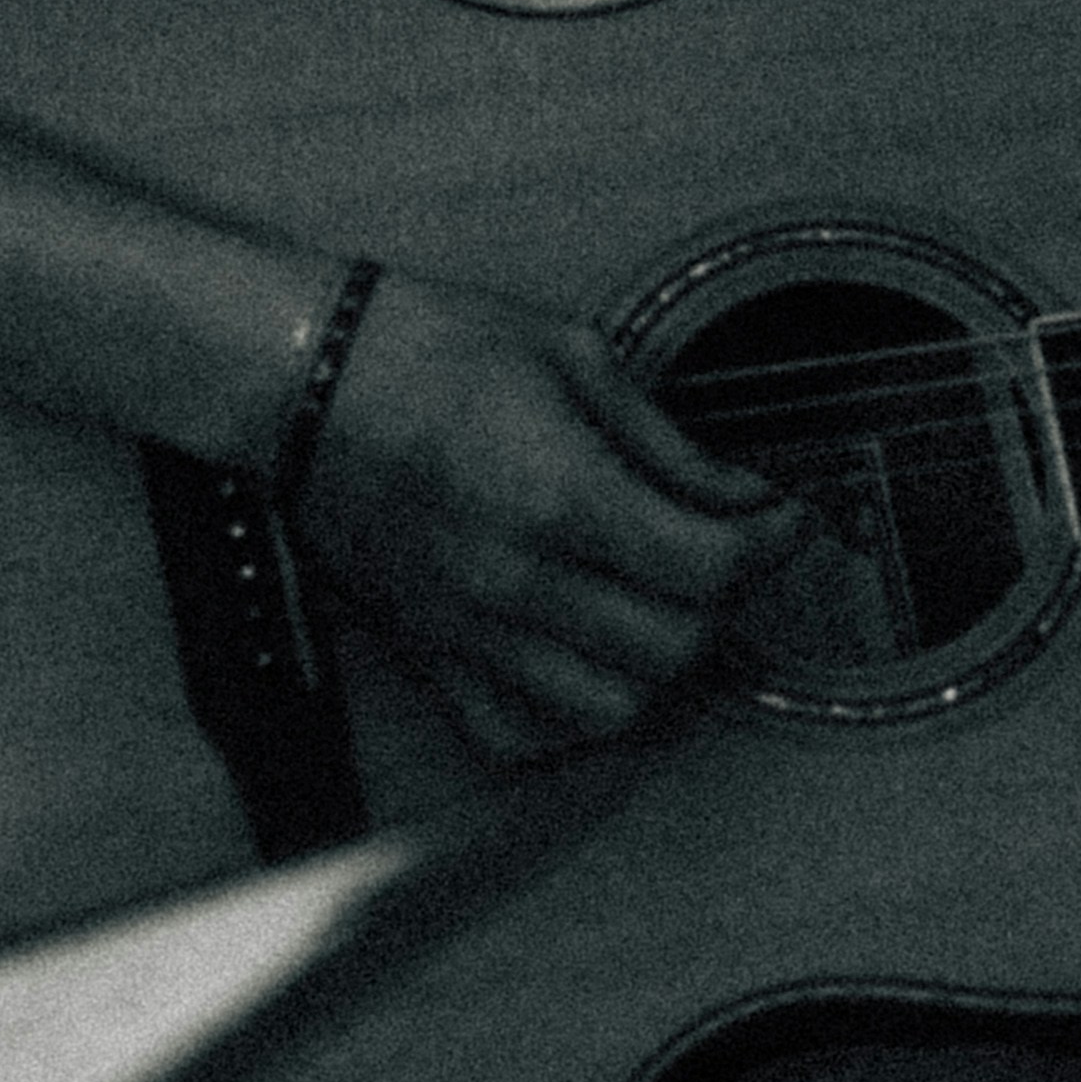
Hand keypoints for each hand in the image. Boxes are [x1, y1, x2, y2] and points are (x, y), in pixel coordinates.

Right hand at [284, 263, 786, 762]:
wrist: (297, 379)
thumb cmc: (421, 348)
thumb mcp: (571, 355)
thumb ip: (668, 441)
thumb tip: (742, 494)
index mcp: (558, 494)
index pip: (709, 567)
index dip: (771, 545)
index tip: (783, 520)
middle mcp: (516, 579)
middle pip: (675, 646)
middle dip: (721, 600)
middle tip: (721, 549)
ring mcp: (470, 630)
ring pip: (611, 708)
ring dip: (655, 665)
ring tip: (655, 604)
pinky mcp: (430, 655)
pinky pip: (522, 734)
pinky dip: (571, 714)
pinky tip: (585, 655)